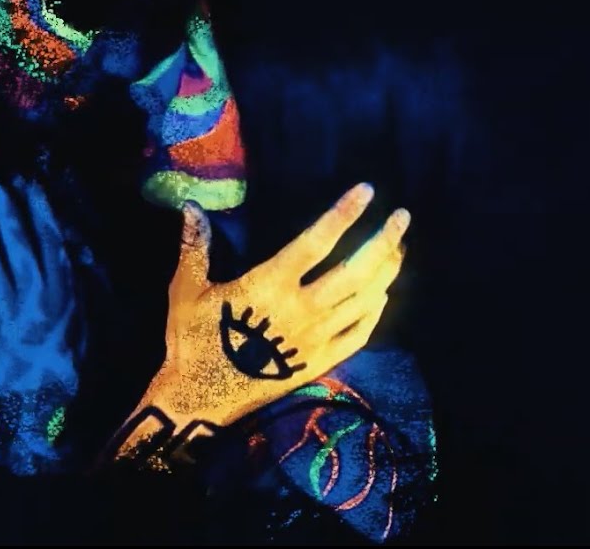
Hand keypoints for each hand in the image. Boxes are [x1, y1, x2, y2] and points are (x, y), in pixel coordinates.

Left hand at [0, 178, 80, 393]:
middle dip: (11, 215)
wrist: (36, 406)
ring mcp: (9, 309)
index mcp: (65, 296)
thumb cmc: (66, 367)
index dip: (42, 214)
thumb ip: (79, 292)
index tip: (33, 187)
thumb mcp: (83, 328)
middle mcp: (37, 298)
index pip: (53, 245)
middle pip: (22, 248)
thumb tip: (77, 257)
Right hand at [124, 183, 408, 445]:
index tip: (366, 191)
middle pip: (355, 271)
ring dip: (386, 272)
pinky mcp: (320, 362)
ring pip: (364, 301)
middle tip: (403, 218)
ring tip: (398, 249)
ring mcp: (315, 338)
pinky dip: (375, 312)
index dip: (342, 214)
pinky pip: (359, 334)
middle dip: (383, 241)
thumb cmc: (193, 339)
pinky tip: (382, 295)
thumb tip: (190, 205)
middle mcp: (301, 309)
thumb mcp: (186, 290)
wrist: (200, 398)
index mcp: (269, 285)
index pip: (315, 242)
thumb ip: (194, 246)